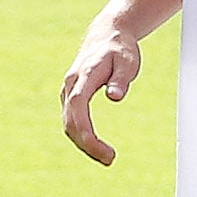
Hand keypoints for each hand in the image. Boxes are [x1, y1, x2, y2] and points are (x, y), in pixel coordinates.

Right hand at [61, 27, 140, 164]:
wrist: (106, 36)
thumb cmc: (119, 49)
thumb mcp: (127, 61)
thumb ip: (121, 79)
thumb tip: (115, 97)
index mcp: (84, 76)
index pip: (78, 107)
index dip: (86, 132)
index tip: (104, 150)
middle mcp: (71, 85)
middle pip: (70, 122)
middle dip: (87, 145)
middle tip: (110, 160)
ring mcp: (68, 92)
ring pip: (68, 124)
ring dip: (83, 144)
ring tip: (106, 157)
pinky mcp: (71, 97)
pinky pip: (71, 121)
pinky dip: (81, 136)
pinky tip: (95, 146)